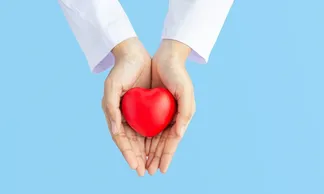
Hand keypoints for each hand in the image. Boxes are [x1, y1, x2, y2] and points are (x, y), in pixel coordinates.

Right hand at [102, 38, 150, 175]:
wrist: (135, 55)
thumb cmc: (121, 70)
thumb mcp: (112, 87)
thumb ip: (111, 109)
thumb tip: (115, 131)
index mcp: (115, 116)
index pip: (122, 140)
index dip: (128, 154)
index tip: (135, 166)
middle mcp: (126, 118)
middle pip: (133, 143)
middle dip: (139, 158)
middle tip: (146, 173)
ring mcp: (137, 114)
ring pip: (143, 138)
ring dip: (148, 153)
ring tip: (155, 167)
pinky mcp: (148, 109)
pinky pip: (153, 127)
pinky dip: (156, 139)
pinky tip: (161, 148)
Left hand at [146, 40, 195, 174]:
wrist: (166, 57)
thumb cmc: (178, 74)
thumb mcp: (185, 92)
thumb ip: (185, 113)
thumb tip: (179, 135)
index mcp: (180, 117)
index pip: (172, 142)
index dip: (166, 156)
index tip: (161, 170)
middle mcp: (170, 118)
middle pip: (161, 143)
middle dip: (155, 158)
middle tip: (147, 172)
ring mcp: (160, 113)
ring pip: (152, 137)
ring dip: (146, 151)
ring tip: (140, 165)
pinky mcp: (150, 107)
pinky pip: (144, 125)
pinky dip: (141, 137)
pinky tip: (135, 146)